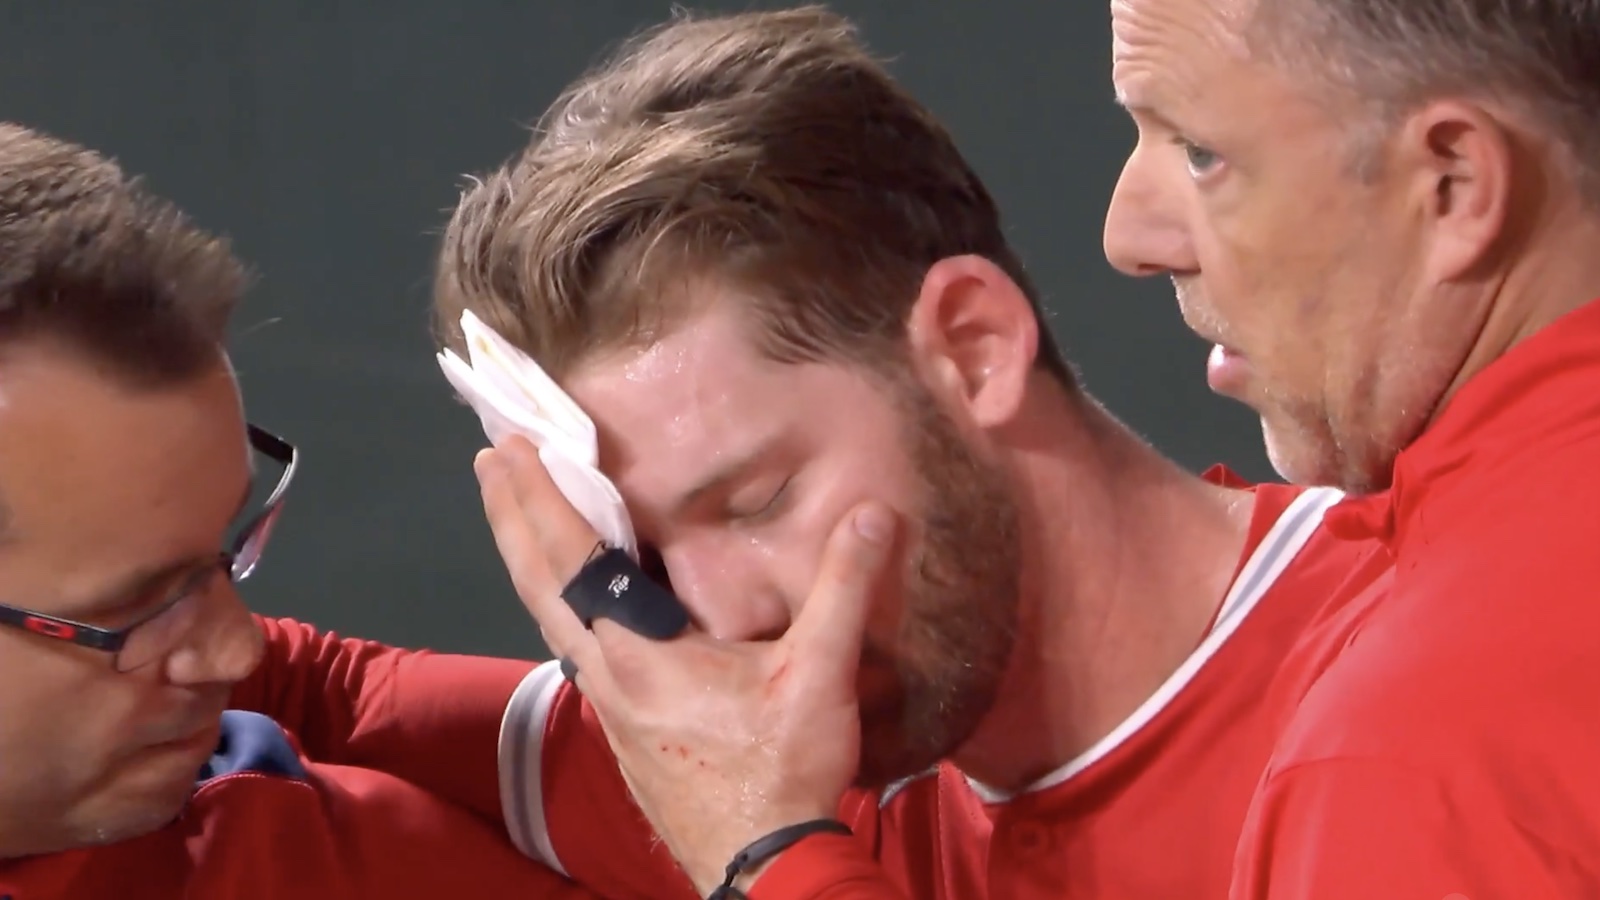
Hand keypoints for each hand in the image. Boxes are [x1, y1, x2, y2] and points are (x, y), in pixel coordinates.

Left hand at [474, 436, 895, 893]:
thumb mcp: (821, 675)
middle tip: (487, 461)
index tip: (511, 447)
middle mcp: (606, 677)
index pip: (571, 561)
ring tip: (519, 515)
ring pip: (549, 619)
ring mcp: (609, 707)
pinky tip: (575, 600)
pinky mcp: (624, 729)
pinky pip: (574, 647)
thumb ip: (845, 588)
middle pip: (537, 585)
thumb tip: (873, 511)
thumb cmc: (781, 771)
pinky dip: (558, 601)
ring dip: (529, 559)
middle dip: (511, 518)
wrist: (761, 864)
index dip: (539, 500)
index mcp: (638, 654)